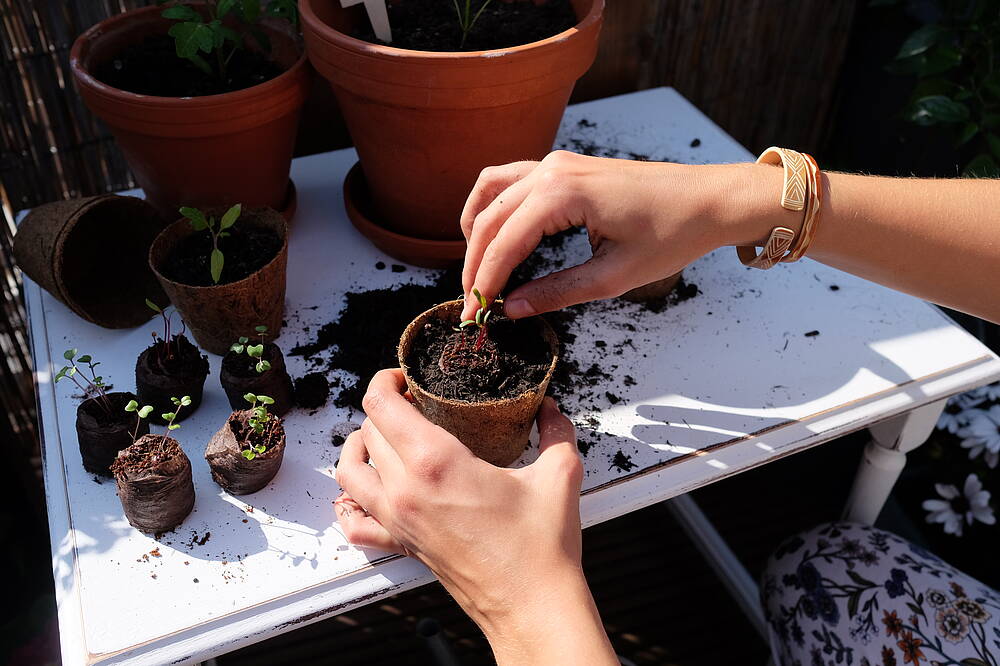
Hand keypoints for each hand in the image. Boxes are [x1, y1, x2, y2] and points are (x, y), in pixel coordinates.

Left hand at [335, 369, 616, 664]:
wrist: (532, 605)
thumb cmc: (539, 549)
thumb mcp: (559, 475)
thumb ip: (555, 431)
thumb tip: (549, 408)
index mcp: (437, 462)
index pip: (381, 404)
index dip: (386, 380)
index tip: (405, 377)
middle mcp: (406, 489)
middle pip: (367, 431)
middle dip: (384, 408)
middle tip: (412, 404)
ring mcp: (398, 520)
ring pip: (349, 471)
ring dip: (359, 446)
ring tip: (382, 436)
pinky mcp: (401, 544)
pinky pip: (354, 522)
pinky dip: (349, 503)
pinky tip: (365, 491)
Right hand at [459, 150, 784, 319]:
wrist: (710, 199)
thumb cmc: (673, 233)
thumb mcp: (614, 276)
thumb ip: (558, 292)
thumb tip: (514, 308)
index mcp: (562, 193)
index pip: (504, 242)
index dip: (484, 282)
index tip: (475, 315)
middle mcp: (553, 169)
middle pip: (490, 217)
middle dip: (475, 263)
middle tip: (472, 303)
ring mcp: (557, 162)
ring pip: (492, 191)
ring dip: (478, 230)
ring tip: (477, 270)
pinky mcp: (566, 166)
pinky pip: (512, 180)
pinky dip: (495, 207)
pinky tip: (496, 235)